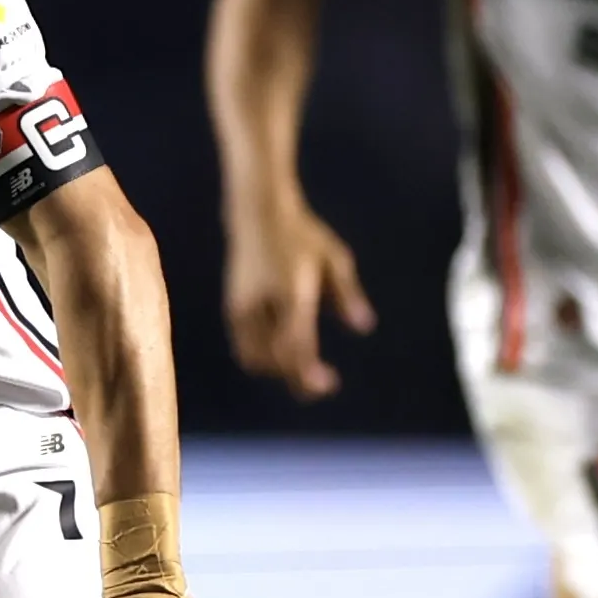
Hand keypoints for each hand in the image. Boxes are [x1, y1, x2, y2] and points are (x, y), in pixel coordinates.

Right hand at [223, 195, 374, 400]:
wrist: (258, 213)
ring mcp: (242, 307)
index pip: (297, 346)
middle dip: (297, 378)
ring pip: (255, 358)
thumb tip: (365, 328)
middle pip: (275, 360)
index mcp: (291, 293)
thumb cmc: (302, 234)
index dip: (310, 373)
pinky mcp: (232, 307)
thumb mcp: (334, 259)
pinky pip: (245, 346)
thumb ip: (347, 296)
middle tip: (321, 384)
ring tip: (303, 368)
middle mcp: (262, 304)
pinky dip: (263, 358)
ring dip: (278, 369)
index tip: (329, 384)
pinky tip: (284, 353)